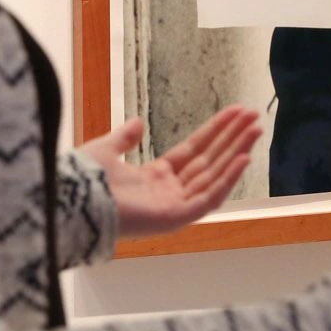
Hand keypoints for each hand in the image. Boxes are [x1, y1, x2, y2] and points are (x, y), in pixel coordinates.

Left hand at [79, 104, 261, 238]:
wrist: (75, 200)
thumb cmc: (86, 180)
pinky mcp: (177, 217)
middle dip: (233, 138)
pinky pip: (209, 197)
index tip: (235, 113)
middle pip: (210, 160)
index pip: (194, 150)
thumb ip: (124, 138)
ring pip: (214, 175)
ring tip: (256, 130)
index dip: (215, 131)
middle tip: (255, 117)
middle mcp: (169, 191)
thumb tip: (138, 121)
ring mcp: (175, 205)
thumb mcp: (106, 150)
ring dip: (237, 152)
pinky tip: (244, 159)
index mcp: (154, 177)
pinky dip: (228, 179)